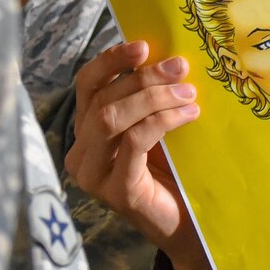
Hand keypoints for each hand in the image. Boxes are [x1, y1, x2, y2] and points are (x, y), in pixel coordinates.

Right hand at [65, 41, 216, 269]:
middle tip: (181, 68)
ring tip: (188, 93)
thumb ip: (149, 98)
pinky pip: (134, 142)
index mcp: (86, 131)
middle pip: (103, 99)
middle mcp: (81, 153)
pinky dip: (162, 121)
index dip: (111, 61)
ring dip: (153, 98)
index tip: (143, 46)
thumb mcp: (156, 127)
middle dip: (144, 78)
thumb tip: (168, 54)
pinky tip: (189, 114)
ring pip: (111, 118)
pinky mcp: (116, 190)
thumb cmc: (172, 172)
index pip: (86, 85)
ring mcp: (94, 174)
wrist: (187, 224)